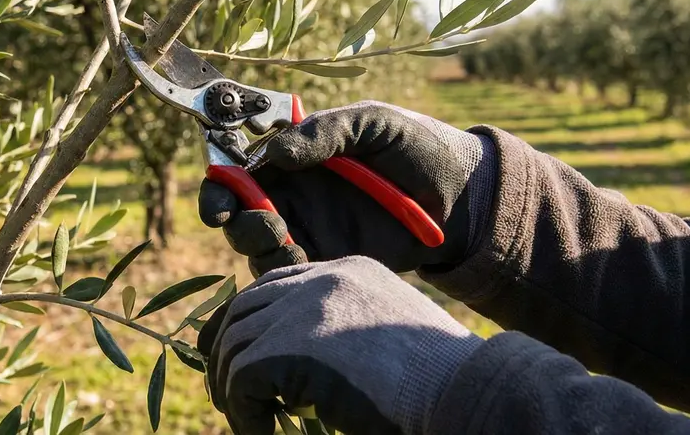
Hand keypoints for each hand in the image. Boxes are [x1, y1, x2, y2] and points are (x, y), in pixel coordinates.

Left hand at [197, 256, 481, 434]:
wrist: (463, 391)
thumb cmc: (440, 381)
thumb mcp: (385, 339)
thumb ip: (341, 334)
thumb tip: (293, 368)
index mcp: (347, 271)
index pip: (275, 285)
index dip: (251, 322)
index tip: (240, 358)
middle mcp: (321, 279)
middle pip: (245, 307)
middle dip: (226, 350)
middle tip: (230, 393)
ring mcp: (303, 309)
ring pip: (234, 345)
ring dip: (234, 389)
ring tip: (251, 422)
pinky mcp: (289, 347)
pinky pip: (240, 380)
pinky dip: (244, 413)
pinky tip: (265, 433)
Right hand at [198, 101, 494, 274]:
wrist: (463, 195)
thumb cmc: (415, 146)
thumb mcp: (371, 124)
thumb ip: (325, 132)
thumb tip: (274, 152)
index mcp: (293, 158)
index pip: (239, 171)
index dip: (220, 186)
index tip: (219, 202)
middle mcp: (293, 196)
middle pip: (239, 215)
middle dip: (236, 222)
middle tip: (264, 223)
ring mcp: (310, 232)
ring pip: (259, 249)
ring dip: (261, 249)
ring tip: (289, 245)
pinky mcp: (330, 264)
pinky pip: (293, 277)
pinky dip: (289, 275)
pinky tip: (306, 265)